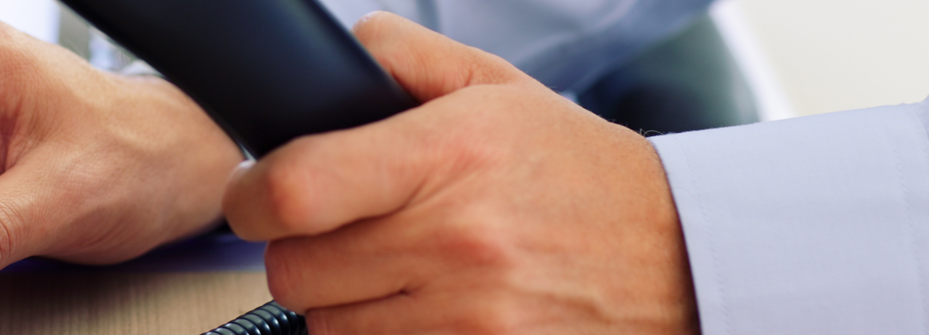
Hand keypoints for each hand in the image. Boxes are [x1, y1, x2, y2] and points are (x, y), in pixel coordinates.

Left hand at [223, 12, 696, 333]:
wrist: (678, 255)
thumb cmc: (579, 174)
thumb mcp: (501, 90)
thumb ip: (408, 62)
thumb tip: (341, 54)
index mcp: (448, 155)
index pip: (294, 189)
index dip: (250, 197)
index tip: (254, 195)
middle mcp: (454, 240)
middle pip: (293, 271)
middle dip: (301, 251)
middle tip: (339, 235)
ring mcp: (468, 316)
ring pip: (327, 327)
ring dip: (342, 304)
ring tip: (392, 273)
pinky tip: (418, 310)